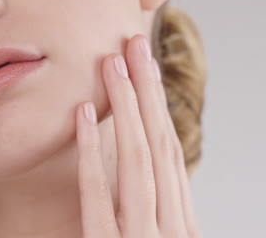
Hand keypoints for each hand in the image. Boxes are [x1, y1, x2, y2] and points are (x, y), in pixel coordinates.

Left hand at [75, 34, 201, 237]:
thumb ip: (155, 214)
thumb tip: (146, 171)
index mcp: (183, 224)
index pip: (171, 153)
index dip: (159, 107)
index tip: (148, 70)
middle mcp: (171, 228)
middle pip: (160, 145)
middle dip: (147, 91)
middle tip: (135, 46)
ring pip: (138, 160)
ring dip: (125, 106)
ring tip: (112, 64)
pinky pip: (96, 193)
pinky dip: (90, 151)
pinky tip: (82, 113)